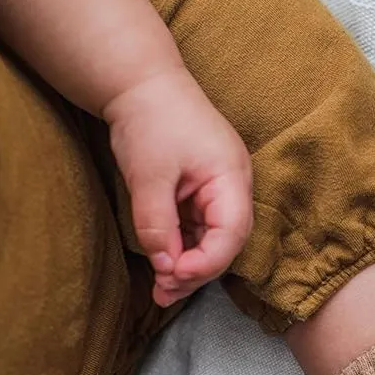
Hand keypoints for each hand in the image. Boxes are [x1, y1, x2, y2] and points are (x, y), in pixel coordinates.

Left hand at [104, 68, 252, 307]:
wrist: (141, 83)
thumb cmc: (151, 119)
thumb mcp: (149, 176)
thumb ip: (158, 225)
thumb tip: (165, 267)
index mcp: (231, 177)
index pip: (232, 233)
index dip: (207, 261)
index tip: (175, 275)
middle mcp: (233, 188)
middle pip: (225, 243)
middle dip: (196, 271)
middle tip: (163, 292)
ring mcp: (219, 191)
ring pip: (211, 241)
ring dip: (187, 266)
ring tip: (160, 290)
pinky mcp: (202, 194)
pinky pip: (199, 230)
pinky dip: (182, 249)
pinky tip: (164, 266)